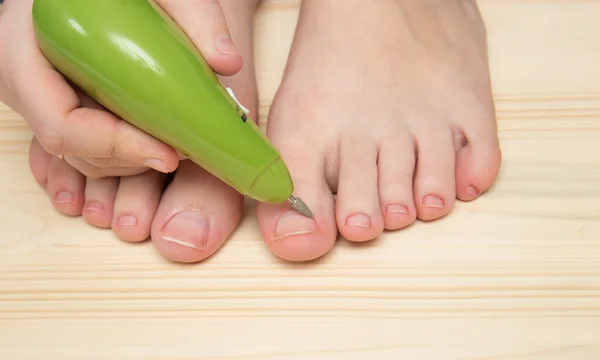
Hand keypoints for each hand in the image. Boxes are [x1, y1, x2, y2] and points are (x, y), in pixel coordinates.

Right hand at [0, 0, 242, 177]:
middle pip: (76, 148)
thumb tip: (228, 62)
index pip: (60, 124)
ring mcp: (41, 98)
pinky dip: (127, 151)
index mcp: (25, 51)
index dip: (115, 147)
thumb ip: (192, 12)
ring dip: (134, 161)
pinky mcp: (61, 105)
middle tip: (183, 150)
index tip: (167, 153)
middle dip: (134, 158)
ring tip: (177, 143)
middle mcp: (26, 83)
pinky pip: (89, 146)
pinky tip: (159, 139)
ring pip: (83, 155)